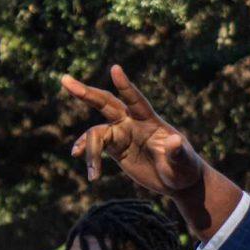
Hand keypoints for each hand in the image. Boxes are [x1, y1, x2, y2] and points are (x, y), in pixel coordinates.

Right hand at [65, 65, 203, 193]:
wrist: (177, 180)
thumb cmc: (185, 168)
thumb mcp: (184, 162)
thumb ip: (178, 151)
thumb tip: (176, 140)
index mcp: (150, 121)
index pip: (136, 100)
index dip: (125, 86)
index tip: (115, 68)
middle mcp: (133, 123)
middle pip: (106, 103)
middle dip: (86, 93)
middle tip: (64, 80)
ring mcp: (122, 134)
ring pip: (96, 132)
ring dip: (89, 147)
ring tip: (89, 169)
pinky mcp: (116, 148)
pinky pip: (95, 146)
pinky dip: (89, 155)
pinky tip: (90, 172)